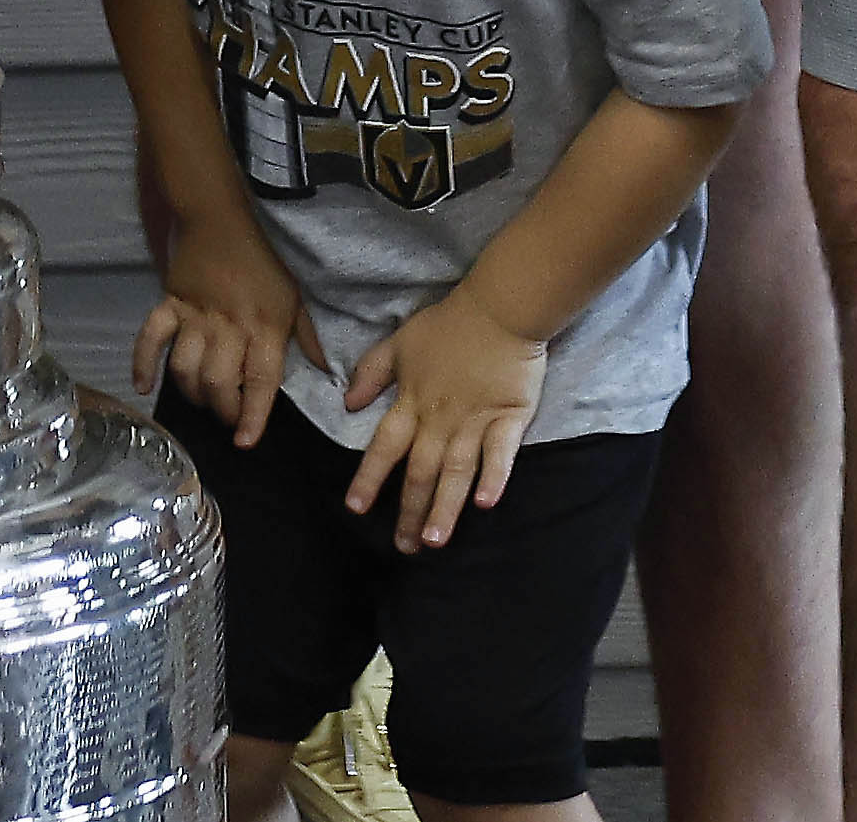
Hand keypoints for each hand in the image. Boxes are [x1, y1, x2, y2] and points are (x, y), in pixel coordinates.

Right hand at [135, 204, 321, 448]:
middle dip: (221, 410)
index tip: (245, 441)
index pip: (261, 380)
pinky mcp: (170, 303)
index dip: (253, 415)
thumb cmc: (262, 264)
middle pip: (219, 381)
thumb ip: (308, 340)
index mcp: (265, 325)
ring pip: (186, 367)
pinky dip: (143, 362)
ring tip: (202, 399)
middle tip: (227, 416)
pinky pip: (151, 336)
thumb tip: (329, 378)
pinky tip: (144, 386)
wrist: (219, 219)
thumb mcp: (294, 299)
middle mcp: (230, 324)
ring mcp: (195, 314)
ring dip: (192, 393)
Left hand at [341, 283, 546, 549]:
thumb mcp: (399, 342)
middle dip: (410, 511)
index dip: (369, 477)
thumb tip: (348, 404)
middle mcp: (440, 418)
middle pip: (421, 470)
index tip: (356, 509)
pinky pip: (500, 454)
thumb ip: (372, 373)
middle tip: (404, 547)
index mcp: (412, 401)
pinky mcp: (509, 419)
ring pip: (455, 471)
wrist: (498, 309)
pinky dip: (493, 478)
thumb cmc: (447, 326)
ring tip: (435, 541)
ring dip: (445, 507)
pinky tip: (486, 504)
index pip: (384, 445)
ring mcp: (475, 421)